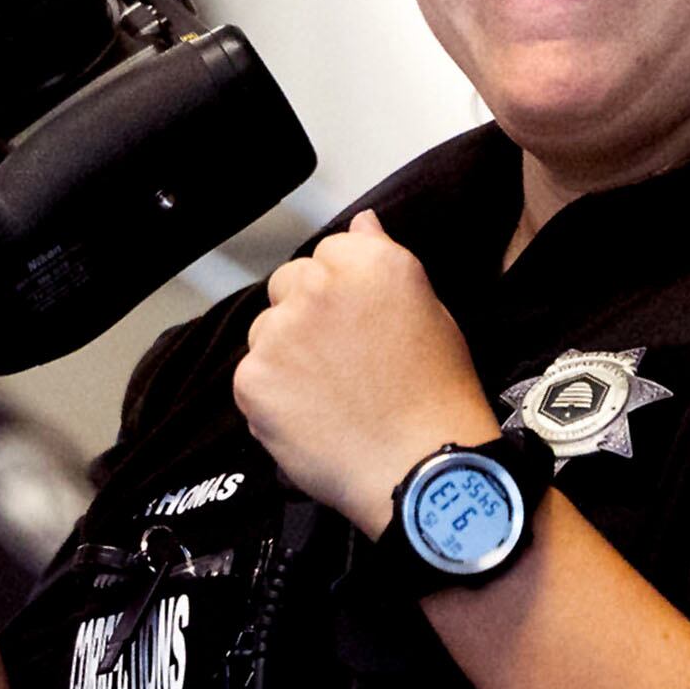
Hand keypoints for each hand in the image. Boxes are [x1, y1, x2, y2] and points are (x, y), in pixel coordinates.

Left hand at [233, 210, 500, 534]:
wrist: (419, 467)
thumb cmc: (437, 394)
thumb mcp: (430, 312)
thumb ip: (384, 259)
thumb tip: (362, 221)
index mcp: (369, 262)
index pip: (331, 251)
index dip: (345, 290)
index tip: (360, 323)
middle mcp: (318, 285)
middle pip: (289, 284)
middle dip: (307, 314)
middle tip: (342, 361)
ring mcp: (280, 331)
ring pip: (266, 331)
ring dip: (286, 354)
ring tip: (329, 396)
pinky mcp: (252, 377)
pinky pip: (252, 376)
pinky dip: (272, 397)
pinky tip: (311, 418)